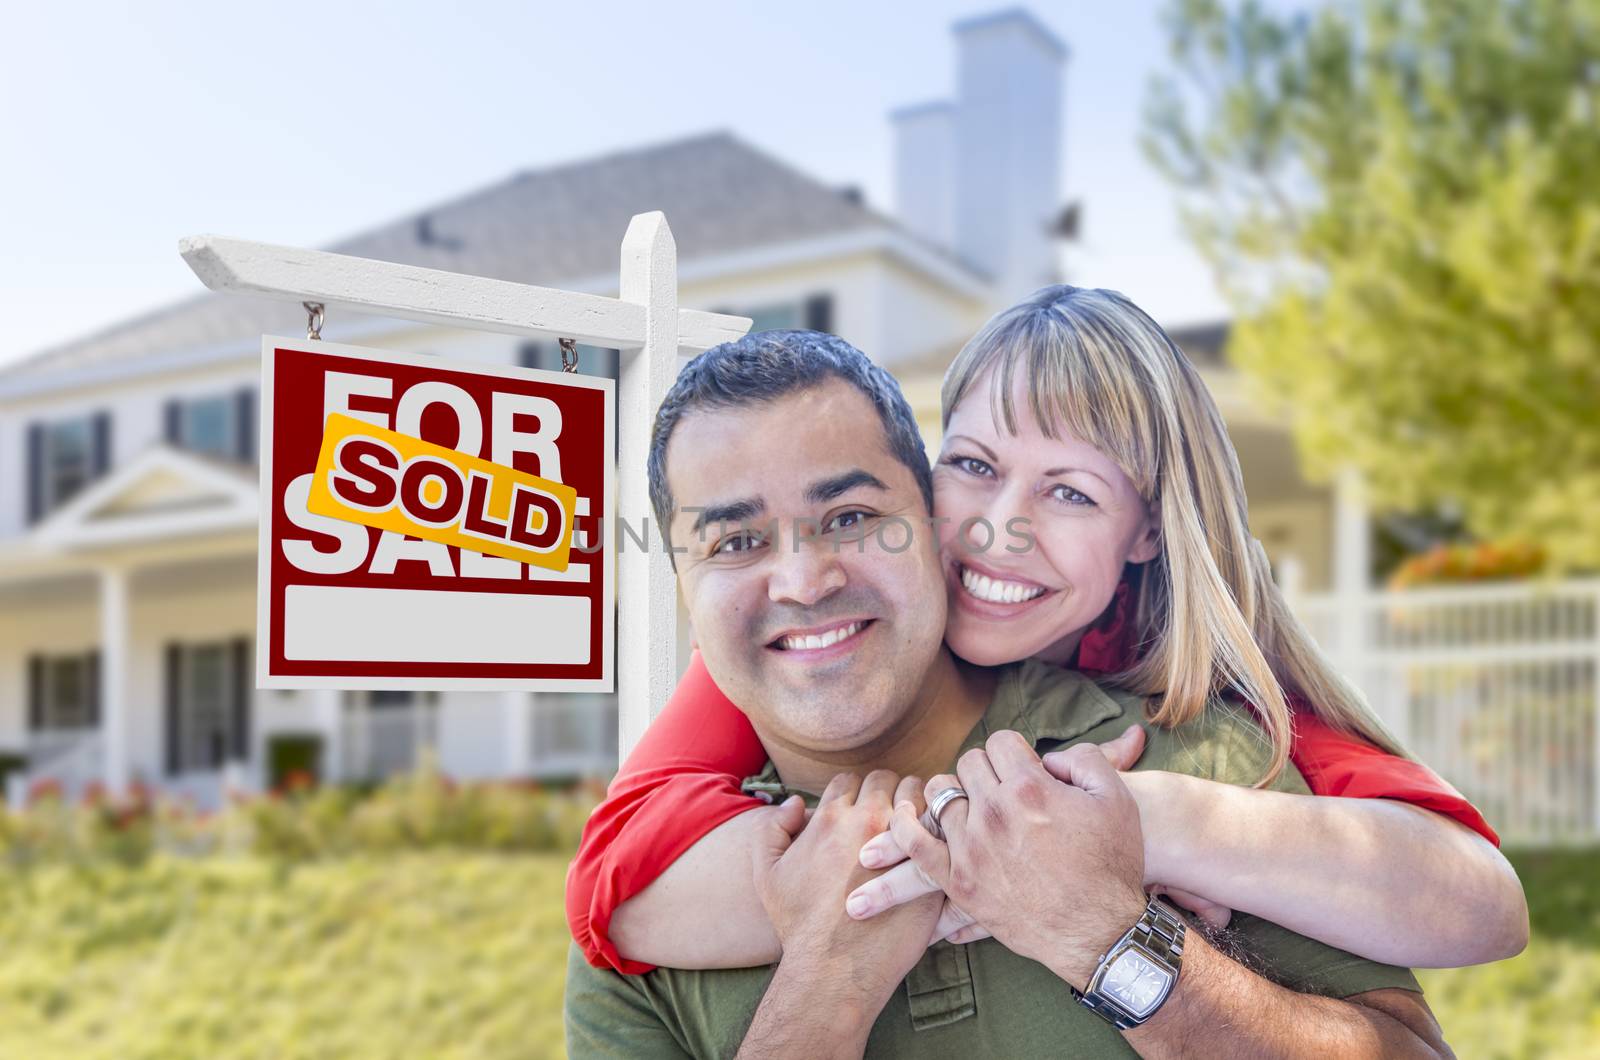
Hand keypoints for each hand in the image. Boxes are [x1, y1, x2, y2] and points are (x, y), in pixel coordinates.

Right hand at [751, 770, 941, 1008]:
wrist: (833, 969)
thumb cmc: (798, 925)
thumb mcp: (767, 874)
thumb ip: (772, 829)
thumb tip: (796, 802)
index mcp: (831, 818)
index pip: (852, 780)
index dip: (855, 792)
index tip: (860, 809)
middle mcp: (867, 821)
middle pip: (887, 780)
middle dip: (888, 792)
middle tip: (891, 814)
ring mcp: (902, 842)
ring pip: (919, 797)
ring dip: (917, 806)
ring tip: (915, 826)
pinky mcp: (928, 866)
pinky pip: (942, 830)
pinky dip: (938, 832)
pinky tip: (933, 848)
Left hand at [888, 731, 1148, 989]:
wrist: (1100, 932)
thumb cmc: (1111, 865)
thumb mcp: (1115, 798)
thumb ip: (1082, 759)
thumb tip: (1047, 756)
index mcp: (1030, 788)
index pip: (1000, 742)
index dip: (1015, 752)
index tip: (1023, 770)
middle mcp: (994, 813)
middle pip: (970, 763)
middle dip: (988, 771)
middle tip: (1003, 791)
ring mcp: (971, 847)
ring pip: (940, 793)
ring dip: (956, 793)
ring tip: (972, 806)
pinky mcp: (958, 880)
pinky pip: (914, 841)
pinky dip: (903, 824)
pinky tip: (905, 815)